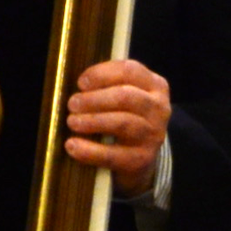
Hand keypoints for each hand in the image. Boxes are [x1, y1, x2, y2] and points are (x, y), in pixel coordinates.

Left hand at [64, 59, 170, 196]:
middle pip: (125, 97)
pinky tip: (72, 145)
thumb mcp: (125, 96)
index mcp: (155, 85)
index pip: (129, 71)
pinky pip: (112, 154)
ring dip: (92, 121)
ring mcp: (153, 134)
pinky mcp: (142, 159)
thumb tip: (79, 86)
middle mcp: (159, 108)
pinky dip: (89, 150)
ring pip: (121, 123)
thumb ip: (107, 86)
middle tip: (72, 104)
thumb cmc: (125, 116)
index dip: (102, 74)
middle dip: (94, 99)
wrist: (141, 155)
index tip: (81, 83)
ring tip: (72, 122)